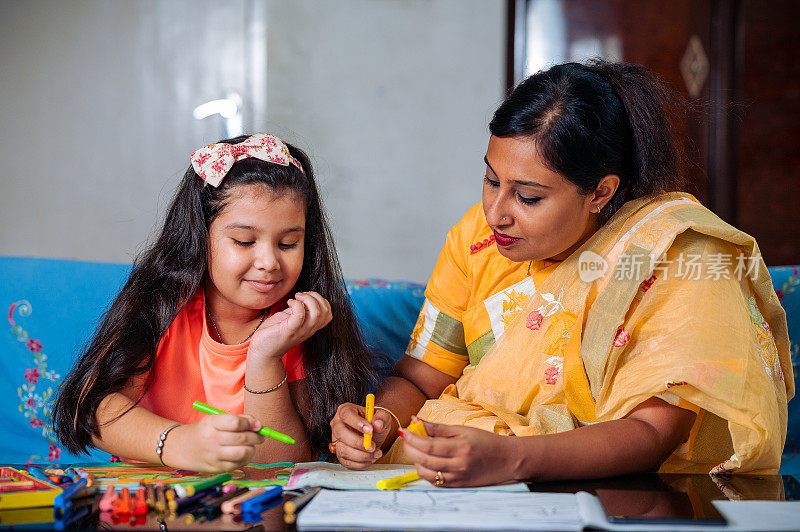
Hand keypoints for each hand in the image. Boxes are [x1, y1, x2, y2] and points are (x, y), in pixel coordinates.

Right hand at [167, 414, 265, 472]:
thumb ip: (239, 419)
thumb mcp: (217, 419)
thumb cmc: (206, 430)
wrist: (183, 448)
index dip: (250, 423)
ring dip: (253, 448)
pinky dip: (246, 458)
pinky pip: (239, 464)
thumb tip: (259, 426)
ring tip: (252, 445)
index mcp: (211, 423)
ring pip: (243, 453)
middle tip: (260, 435)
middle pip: (242, 439)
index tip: (257, 425)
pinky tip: (243, 453)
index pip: (236, 423)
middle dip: (257, 437)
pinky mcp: (217, 468)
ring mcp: (213, 456)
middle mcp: (211, 440)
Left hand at [248, 292, 331, 360]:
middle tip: (301, 295)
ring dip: (307, 299)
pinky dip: (295, 303)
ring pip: (317, 312)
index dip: (321, 300)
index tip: (307, 296)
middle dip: (316, 297)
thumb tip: (302, 298)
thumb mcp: (290, 319)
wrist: (262, 351)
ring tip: (296, 297)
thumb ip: (298, 310)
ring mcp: (300, 331)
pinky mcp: (289, 330)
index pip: (328, 313)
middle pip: (325, 311)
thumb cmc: (274, 333)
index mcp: (310, 326)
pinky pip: (299, 314)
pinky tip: (289, 302)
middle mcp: (308, 330)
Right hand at [329, 402, 393, 468]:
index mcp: (345, 410)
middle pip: (341, 434)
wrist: (375, 433)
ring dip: (361, 455)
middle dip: (358, 442)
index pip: (346, 415)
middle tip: (373, 446)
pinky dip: (361, 463)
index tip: (370, 430)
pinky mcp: (340, 454)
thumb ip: (382, 418)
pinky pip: (346, 462)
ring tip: (375, 453)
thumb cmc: (375, 422)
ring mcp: (337, 440)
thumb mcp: (382, 416)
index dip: (357, 423)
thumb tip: (378, 424)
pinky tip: (371, 458)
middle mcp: (337, 425)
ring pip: (342, 450)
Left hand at [400, 419, 519, 487]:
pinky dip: (425, 471)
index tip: (403, 431)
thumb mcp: (463, 430)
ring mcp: (457, 478)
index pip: (428, 445)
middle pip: (424, 459)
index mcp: (460, 448)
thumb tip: (416, 420)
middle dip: (410, 448)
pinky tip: (425, 460)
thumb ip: (438, 428)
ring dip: (415, 460)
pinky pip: (434, 481)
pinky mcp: (457, 486)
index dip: (412, 438)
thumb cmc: (487, 442)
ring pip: (426, 473)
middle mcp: (458, 466)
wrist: (507, 460)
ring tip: (416, 449)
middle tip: (406, 438)